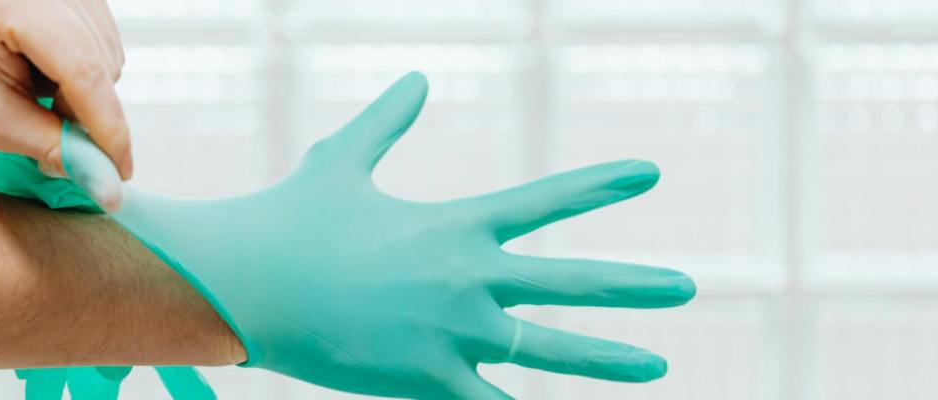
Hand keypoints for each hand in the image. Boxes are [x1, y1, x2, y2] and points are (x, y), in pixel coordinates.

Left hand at [0, 0, 130, 209]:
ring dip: (85, 98)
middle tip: (50, 141)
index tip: (119, 175)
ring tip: (34, 102)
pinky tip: (45, 84)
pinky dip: (83, 81)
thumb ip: (55, 148)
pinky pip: (101, 49)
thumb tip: (111, 188)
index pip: (82, 68)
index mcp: (13, 2)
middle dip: (88, 114)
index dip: (107, 128)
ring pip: (108, 58)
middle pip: (100, 63)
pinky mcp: (70, 1)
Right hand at [0, 72, 695, 398]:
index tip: (648, 175)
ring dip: (608, 358)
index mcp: (455, 226)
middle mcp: (467, 277)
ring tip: (660, 364)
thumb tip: (416, 77)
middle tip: (687, 287)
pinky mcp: (428, 377)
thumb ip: (385, 123)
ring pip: (549, 348)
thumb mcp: (340, 159)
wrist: (250, 282)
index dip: (599, 186)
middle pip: (569, 281)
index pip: (545, 202)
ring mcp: (453, 332)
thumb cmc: (291, 219)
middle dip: (633, 285)